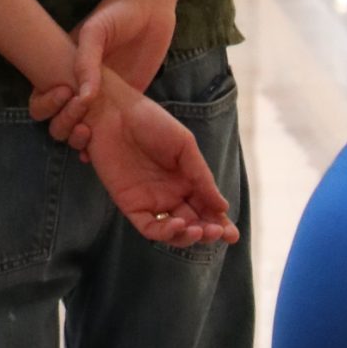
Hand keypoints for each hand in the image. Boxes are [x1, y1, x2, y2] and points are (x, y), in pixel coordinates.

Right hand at [28, 0, 178, 149]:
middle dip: (62, 122)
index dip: (45, 104)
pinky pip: (106, 133)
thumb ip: (86, 61)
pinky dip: (99, 146)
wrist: (150, 11)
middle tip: (81, 111)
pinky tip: (100, 151)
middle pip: (56, 119)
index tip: (64, 91)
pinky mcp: (123, 106)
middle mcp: (77, 87)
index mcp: (63, 69)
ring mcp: (100, 99)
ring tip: (89, 133)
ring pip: (77, 130)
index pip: (40, 97)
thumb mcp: (95, 31)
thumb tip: (83, 96)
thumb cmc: (117, 14)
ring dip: (76, 138)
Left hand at [78, 73, 238, 246]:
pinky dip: (164, 232)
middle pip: (193, 223)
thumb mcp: (184, 146)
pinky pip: (149, 227)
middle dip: (207, 233)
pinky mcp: (130, 204)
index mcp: (187, 181)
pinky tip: (178, 224)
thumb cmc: (151, 122)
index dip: (219, 223)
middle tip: (218, 233)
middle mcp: (170, 195)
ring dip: (188, 236)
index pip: (206, 209)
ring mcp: (151, 201)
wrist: (114, 111)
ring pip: (172, 231)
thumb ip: (201, 177)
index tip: (232, 234)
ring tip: (200, 231)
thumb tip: (223, 208)